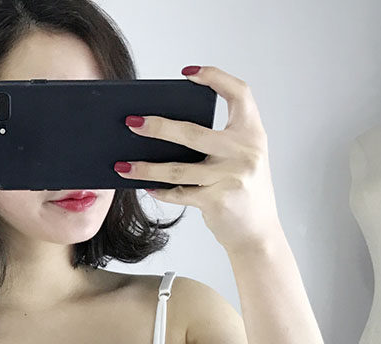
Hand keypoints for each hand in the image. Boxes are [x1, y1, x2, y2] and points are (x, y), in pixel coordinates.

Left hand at [115, 64, 281, 253]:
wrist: (257, 232)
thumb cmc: (243, 191)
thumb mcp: (242, 158)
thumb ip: (218, 142)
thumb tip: (167, 131)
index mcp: (253, 133)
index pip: (240, 93)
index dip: (216, 77)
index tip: (189, 73)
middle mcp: (245, 151)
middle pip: (193, 133)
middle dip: (157, 127)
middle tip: (131, 122)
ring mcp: (231, 177)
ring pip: (178, 169)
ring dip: (145, 168)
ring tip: (122, 165)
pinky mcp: (217, 200)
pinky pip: (180, 194)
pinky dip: (161, 191)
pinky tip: (146, 187)